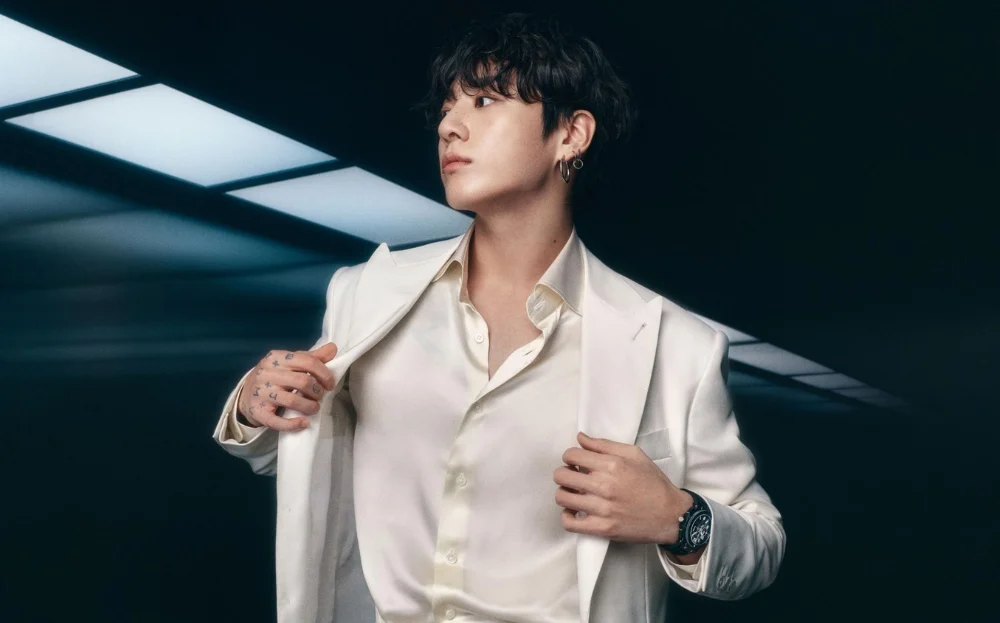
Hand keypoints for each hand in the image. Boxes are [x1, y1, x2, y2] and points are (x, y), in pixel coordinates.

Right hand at [236, 342, 338, 431]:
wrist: (245, 395)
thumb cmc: (274, 376)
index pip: (307, 361)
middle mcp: (267, 373)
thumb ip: (312, 357)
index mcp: (276, 357)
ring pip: (292, 401)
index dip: (324, 374)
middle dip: (317, 391)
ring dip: (310, 406)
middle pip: (302, 381)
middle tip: (320, 396)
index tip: (330, 384)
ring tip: (314, 408)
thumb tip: (333, 348)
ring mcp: (261, 393)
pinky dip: (294, 424)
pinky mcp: (258, 412)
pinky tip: (304, 423)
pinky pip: (278, 421)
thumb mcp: (289, 363)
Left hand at [554, 431, 688, 543]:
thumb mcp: (634, 455)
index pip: (571, 455)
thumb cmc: (654, 482)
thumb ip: (604, 444)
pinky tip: (575, 511)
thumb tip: (580, 438)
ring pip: (562, 497)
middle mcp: (604, 486)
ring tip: (575, 493)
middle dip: (564, 473)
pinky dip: (567, 516)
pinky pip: (570, 523)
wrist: (671, 515)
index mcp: (612, 465)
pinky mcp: (602, 528)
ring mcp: (602, 509)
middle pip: (561, 475)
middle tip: (574, 476)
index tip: (576, 462)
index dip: (570, 456)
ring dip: (565, 493)